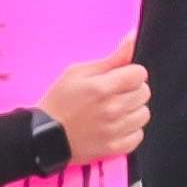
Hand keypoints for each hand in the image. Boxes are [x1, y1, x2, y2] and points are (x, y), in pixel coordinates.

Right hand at [36, 32, 149, 163]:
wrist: (43, 136)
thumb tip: (134, 37)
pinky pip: (138, 135)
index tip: (120, 76)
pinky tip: (117, 125)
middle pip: (144, 93)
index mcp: (103, 88)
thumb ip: (112, 58)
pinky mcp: (113, 149)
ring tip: (116, 109)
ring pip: (143, 114)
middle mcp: (112, 110)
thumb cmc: (60, 100)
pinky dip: (131, 130)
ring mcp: (114, 131)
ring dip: (133, 110)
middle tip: (115, 93)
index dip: (131, 72)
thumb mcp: (79, 72)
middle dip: (132, 89)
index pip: (140, 74)